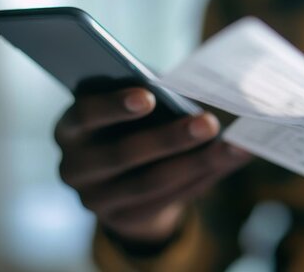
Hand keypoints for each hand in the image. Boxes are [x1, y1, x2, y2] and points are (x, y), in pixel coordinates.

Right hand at [55, 88, 250, 246]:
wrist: (119, 177)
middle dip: (170, 138)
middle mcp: (75, 167)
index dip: (114, 106)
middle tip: (209, 122)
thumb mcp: (130, 106)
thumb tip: (194, 85)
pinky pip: (168, 199)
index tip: (148, 96)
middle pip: (123, 154)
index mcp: (70, 128)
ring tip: (234, 146)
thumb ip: (149, 95)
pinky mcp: (124, 219)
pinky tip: (230, 160)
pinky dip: (204, 178)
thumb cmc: (130, 123)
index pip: (85, 116)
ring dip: (197, 163)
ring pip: (151, 182)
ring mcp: (96, 199)